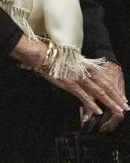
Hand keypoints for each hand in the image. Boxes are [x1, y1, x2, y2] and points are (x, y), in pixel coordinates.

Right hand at [11, 35, 128, 129]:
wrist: (42, 53)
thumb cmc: (54, 56)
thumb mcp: (72, 61)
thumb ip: (81, 69)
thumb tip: (86, 77)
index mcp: (87, 66)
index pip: (105, 80)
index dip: (114, 89)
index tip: (121, 97)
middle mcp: (86, 72)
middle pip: (105, 87)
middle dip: (116, 98)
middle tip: (125, 107)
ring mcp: (79, 78)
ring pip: (98, 92)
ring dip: (109, 102)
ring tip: (117, 110)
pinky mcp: (69, 84)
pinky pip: (83, 96)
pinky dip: (91, 104)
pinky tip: (98, 110)